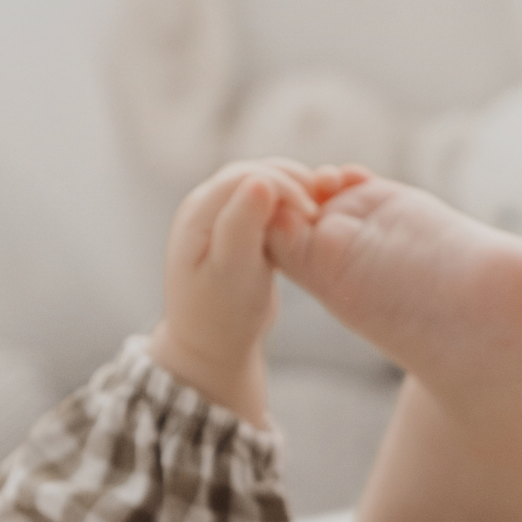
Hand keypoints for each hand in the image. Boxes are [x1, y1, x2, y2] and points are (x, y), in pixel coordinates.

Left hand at [148, 159, 327, 426]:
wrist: (212, 348)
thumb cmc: (221, 317)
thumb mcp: (232, 272)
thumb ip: (241, 225)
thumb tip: (260, 180)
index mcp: (198, 214)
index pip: (245, 177)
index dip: (282, 185)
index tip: (312, 212)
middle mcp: (205, 208)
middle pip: (255, 174)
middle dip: (292, 182)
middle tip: (323, 207)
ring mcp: (221, 217)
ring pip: (263, 187)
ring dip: (294, 193)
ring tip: (320, 214)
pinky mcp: (238, 230)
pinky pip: (267, 205)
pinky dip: (290, 209)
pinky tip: (311, 222)